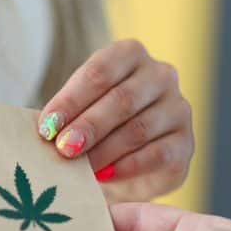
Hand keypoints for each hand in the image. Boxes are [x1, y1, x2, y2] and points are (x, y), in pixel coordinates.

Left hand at [36, 39, 193, 198]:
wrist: (132, 161)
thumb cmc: (99, 127)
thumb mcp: (80, 111)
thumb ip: (66, 116)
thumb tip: (45, 129)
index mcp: (130, 55)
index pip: (100, 72)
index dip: (71, 100)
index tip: (47, 126)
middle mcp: (160, 75)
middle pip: (122, 99)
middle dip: (88, 126)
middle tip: (63, 149)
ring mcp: (178, 108)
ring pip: (139, 128)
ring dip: (105, 150)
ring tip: (80, 167)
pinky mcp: (185, 143)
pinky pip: (158, 154)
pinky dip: (128, 167)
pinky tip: (105, 175)